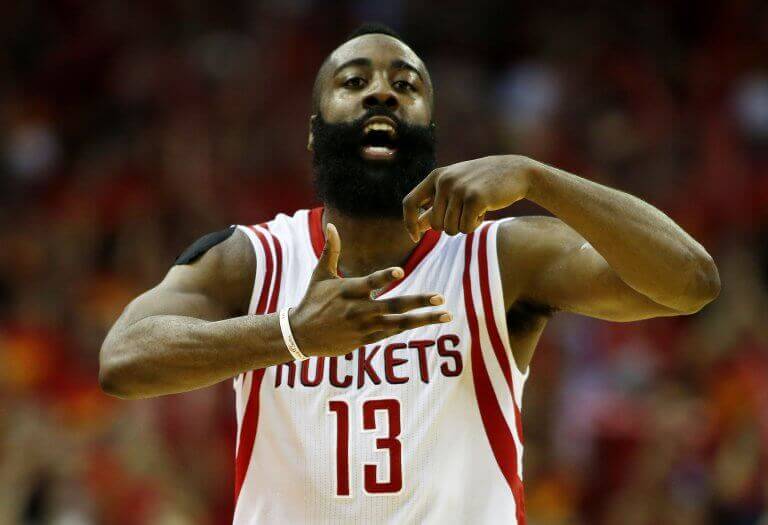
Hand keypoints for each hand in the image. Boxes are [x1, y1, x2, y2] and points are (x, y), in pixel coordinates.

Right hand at [289, 223, 452, 356]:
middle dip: (419, 302)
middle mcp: (358, 310)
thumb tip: (331, 225)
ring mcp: (363, 327)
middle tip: (440, 297)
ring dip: (423, 319)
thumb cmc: (311, 300)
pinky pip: (390, 333)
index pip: (370, 282)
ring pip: (398, 323)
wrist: (301, 335)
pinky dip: (408, 327)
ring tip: (445, 314)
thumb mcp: (320, 275)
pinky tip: (426, 321)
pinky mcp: (365, 340)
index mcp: (348, 290)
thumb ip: (331, 251)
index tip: (400, 272)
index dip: (384, 277)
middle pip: (393, 305)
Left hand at [402, 155, 533, 239]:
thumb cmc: (482, 183)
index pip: (409, 203)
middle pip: (434, 224)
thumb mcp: (456, 188)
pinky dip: (475, 226)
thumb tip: (417, 226)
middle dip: (449, 227)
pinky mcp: (475, 199)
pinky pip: (466, 229)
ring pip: (450, 229)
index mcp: (436, 176)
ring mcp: (459, 189)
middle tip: (465, 214)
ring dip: (464, 226)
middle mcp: (444, 181)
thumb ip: (436, 204)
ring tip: (476, 210)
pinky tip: (484, 211)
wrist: (515, 172)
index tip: (415, 238)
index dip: (409, 223)